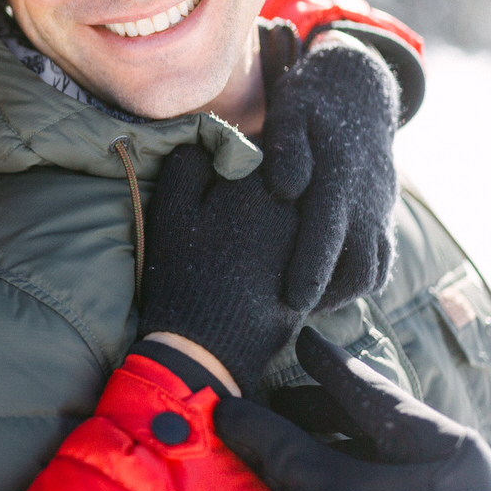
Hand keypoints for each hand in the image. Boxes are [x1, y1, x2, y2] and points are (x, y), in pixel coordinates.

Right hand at [138, 143, 299, 393]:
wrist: (207, 348)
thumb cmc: (182, 275)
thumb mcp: (172, 211)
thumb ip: (189, 162)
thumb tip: (206, 141)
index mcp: (263, 181)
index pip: (259, 145)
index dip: (238, 157)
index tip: (222, 174)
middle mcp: (299, 208)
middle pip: (288, 178)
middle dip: (267, 184)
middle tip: (234, 209)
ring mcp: (313, 244)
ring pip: (301, 214)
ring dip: (282, 216)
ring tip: (246, 240)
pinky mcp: (318, 276)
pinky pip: (308, 249)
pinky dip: (291, 250)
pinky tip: (261, 266)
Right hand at [214, 328, 490, 490]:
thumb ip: (279, 446)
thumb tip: (229, 411)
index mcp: (452, 447)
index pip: (376, 392)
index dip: (330, 366)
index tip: (305, 342)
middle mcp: (476, 472)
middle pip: (386, 429)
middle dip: (328, 418)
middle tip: (283, 405)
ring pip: (398, 466)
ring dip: (345, 456)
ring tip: (298, 452)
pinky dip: (369, 489)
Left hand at [261, 32, 400, 312]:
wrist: (357, 87)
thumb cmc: (309, 103)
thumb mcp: (291, 113)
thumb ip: (287, 149)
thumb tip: (285, 189)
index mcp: (341, 177)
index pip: (329, 232)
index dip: (312, 270)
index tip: (292, 302)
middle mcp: (367, 199)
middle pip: (359, 264)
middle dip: (328, 296)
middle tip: (287, 317)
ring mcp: (380, 208)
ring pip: (374, 268)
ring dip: (344, 293)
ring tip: (304, 308)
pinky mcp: (382, 213)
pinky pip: (381, 259)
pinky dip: (359, 281)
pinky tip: (326, 290)